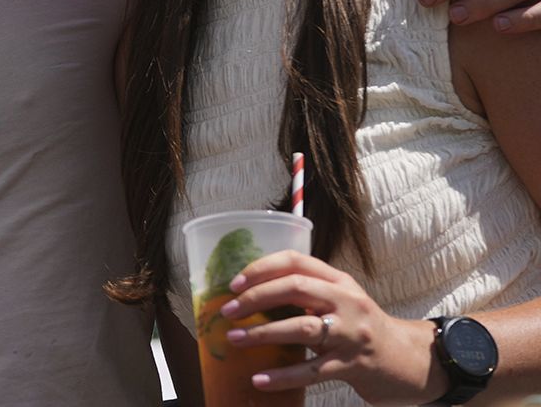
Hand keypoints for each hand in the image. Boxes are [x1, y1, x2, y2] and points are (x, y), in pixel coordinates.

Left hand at [221, 250, 443, 404]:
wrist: (412, 362)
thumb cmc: (363, 330)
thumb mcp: (341, 303)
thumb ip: (308, 294)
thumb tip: (252, 294)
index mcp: (340, 282)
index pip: (296, 261)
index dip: (261, 268)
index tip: (234, 283)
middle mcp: (347, 302)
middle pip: (294, 288)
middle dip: (255, 297)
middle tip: (228, 311)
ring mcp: (351, 334)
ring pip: (300, 328)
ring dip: (262, 333)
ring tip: (235, 340)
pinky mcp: (354, 365)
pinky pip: (312, 370)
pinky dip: (283, 376)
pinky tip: (259, 380)